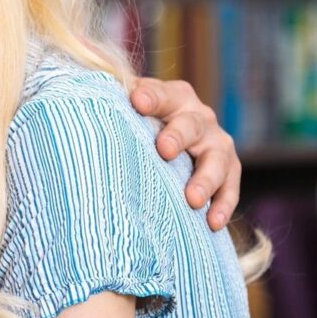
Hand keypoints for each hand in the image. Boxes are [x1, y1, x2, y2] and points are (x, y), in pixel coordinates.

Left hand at [130, 77, 241, 230]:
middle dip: (178, 136)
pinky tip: (212, 222)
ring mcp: (217, 144)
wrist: (172, 147)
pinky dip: (223, 205)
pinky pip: (230, 188)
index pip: (163, 94)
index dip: (152, 97)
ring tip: (192, 199)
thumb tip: (86, 103)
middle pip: (191, 125)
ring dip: (205, 178)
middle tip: (164, 150)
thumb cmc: (143, 129)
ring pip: (217, 158)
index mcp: (175, 98)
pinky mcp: (229, 171)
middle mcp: (199, 117)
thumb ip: (115, 107)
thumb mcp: (131, 114)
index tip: (137, 101)